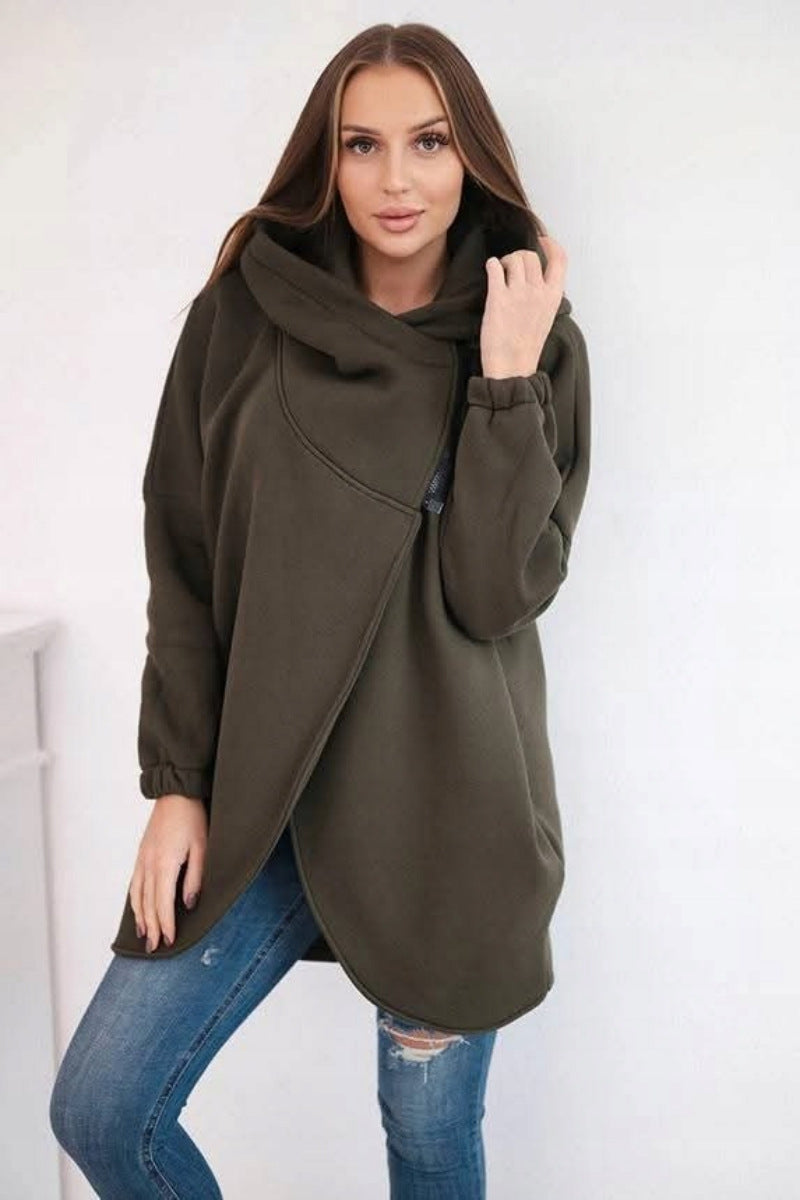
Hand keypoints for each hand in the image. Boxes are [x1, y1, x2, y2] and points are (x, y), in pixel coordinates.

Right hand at [129, 793, 207, 951]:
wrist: (176, 792)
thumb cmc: (193, 818)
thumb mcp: (202, 847)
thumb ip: (195, 877)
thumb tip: (188, 904)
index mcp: (165, 863)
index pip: (162, 903)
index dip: (166, 924)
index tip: (170, 941)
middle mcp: (149, 864)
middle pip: (148, 903)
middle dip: (152, 927)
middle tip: (155, 948)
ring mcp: (142, 859)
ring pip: (137, 895)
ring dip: (141, 917)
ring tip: (145, 935)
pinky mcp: (141, 854)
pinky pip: (134, 883)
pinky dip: (135, 901)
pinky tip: (138, 909)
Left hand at [479, 234, 567, 378]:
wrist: (512, 368)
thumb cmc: (526, 346)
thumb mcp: (545, 318)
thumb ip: (545, 296)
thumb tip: (536, 278)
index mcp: (554, 296)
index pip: (560, 260)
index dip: (551, 244)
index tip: (542, 240)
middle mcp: (539, 291)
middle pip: (531, 255)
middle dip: (519, 256)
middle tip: (511, 268)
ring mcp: (519, 294)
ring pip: (514, 258)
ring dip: (505, 261)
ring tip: (500, 273)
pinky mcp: (498, 298)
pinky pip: (495, 267)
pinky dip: (492, 265)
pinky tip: (490, 270)